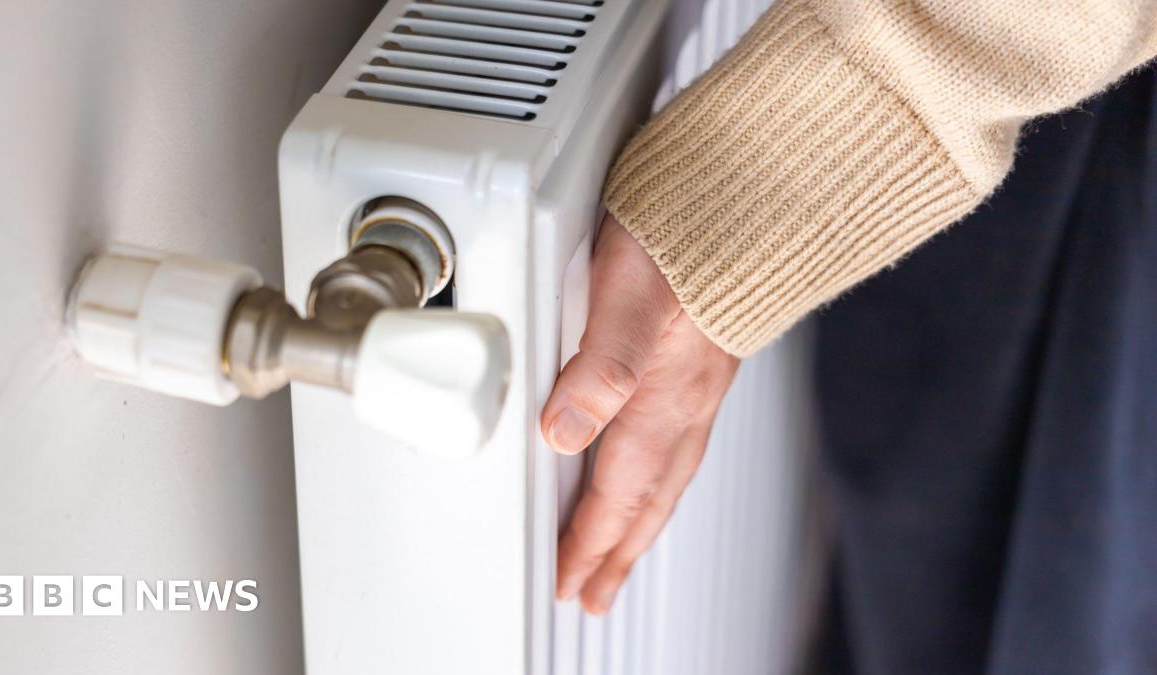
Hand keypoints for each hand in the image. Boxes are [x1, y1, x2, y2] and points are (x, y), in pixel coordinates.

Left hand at [542, 214, 739, 613]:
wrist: (755, 196)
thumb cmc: (690, 235)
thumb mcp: (631, 293)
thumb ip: (602, 365)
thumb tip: (563, 431)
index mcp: (662, 396)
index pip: (616, 491)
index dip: (588, 542)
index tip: (568, 582)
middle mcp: (686, 401)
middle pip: (646, 500)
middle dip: (617, 552)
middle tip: (594, 594)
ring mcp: (700, 385)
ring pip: (666, 478)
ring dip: (640, 524)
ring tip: (620, 554)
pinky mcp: (704, 362)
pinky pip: (681, 447)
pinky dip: (661, 479)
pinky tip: (654, 468)